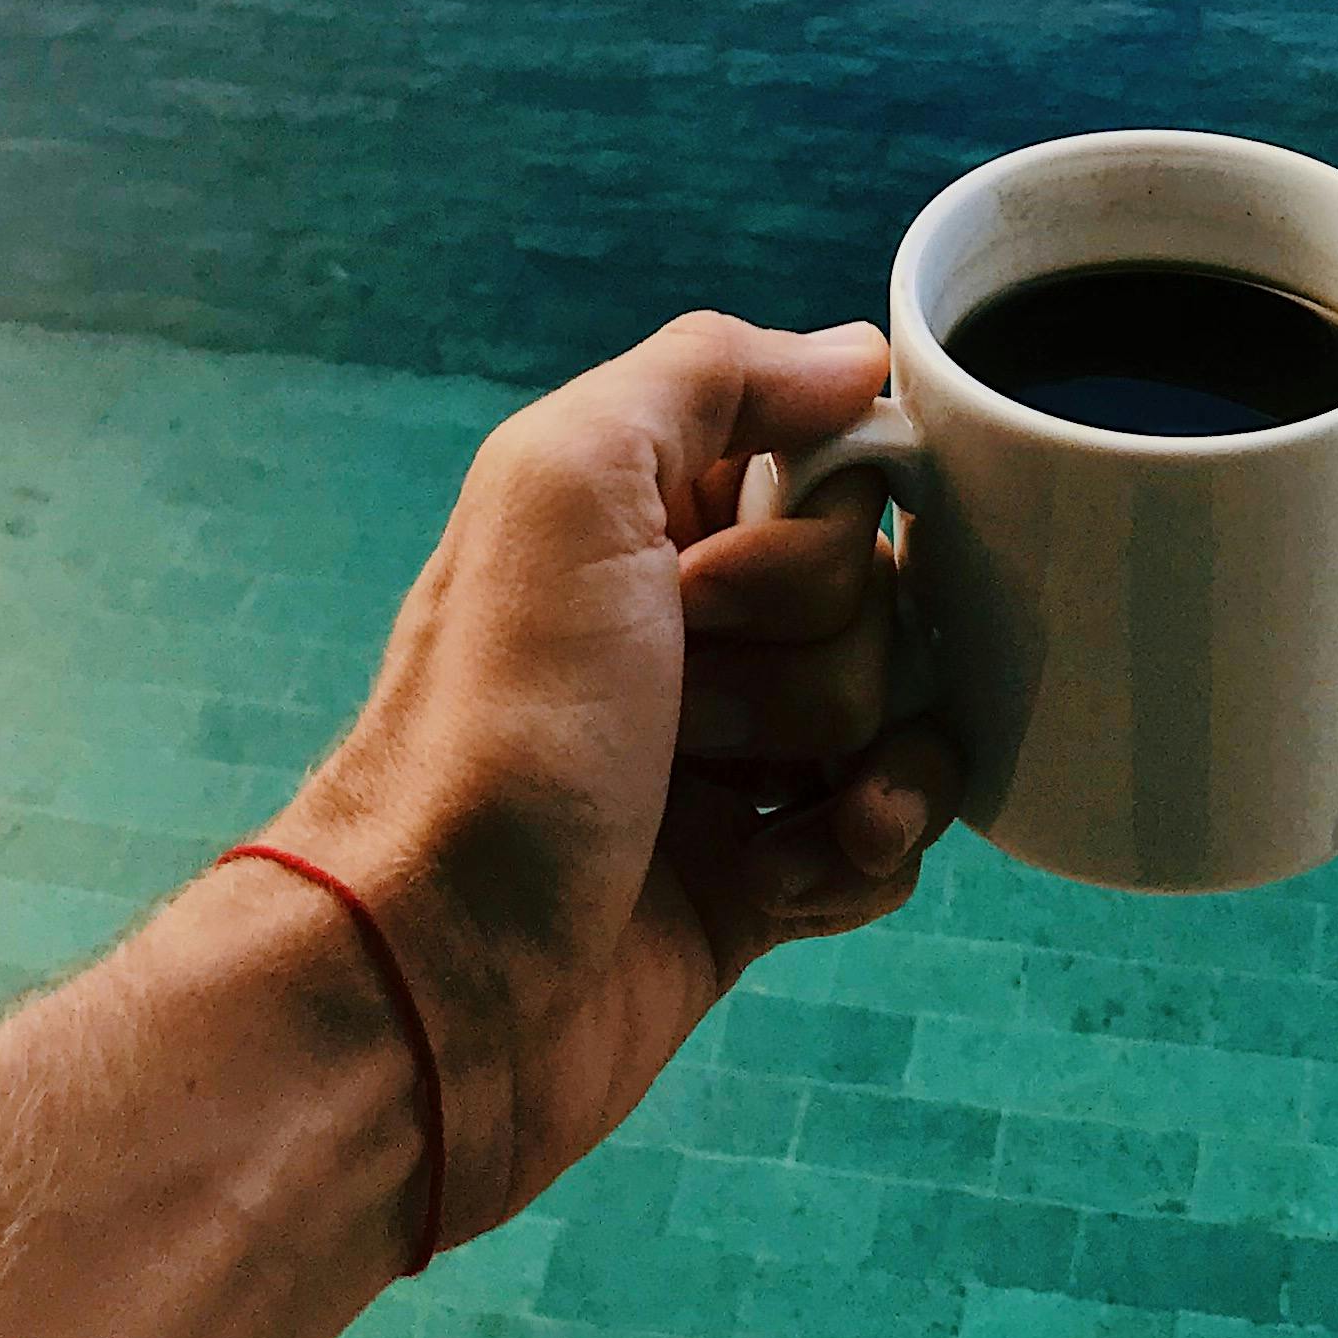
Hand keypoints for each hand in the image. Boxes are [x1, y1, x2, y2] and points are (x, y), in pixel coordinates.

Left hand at [262, 314, 958, 1251]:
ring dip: (842, 761)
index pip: (833, 467)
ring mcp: (735, 753)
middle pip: (879, 597)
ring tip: (735, 809)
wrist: (437, 981)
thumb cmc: (497, 721)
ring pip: (900, 712)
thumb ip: (710, 375)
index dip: (812, 529)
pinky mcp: (764, 878)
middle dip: (810, 657)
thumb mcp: (566, 484)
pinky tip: (784, 878)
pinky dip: (860, 853)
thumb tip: (863, 356)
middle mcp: (694, 621)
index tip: (716, 578)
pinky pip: (894, 835)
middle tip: (685, 709)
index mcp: (646, 515)